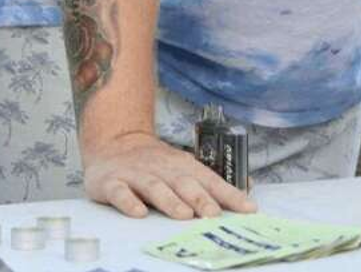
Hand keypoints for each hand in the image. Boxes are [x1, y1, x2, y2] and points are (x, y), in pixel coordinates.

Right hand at [84, 130, 257, 218]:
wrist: (114, 144)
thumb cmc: (156, 163)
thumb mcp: (184, 167)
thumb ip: (209, 181)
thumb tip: (248, 189)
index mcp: (184, 166)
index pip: (212, 180)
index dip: (230, 194)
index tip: (248, 209)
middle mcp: (164, 168)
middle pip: (185, 183)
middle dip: (201, 199)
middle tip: (214, 215)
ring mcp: (137, 175)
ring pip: (156, 188)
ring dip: (170, 201)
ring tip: (184, 216)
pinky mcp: (112, 183)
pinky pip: (121, 193)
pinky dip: (130, 202)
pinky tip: (139, 214)